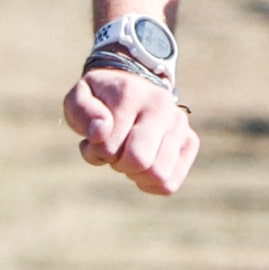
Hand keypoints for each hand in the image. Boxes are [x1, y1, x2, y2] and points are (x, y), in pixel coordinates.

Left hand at [63, 64, 200, 195]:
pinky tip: (141, 168)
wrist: (131, 85)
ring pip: (159, 176)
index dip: (95, 151)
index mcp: (131, 93)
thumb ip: (82, 112)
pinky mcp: (189, 141)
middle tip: (113, 152)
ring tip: (128, 157)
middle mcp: (161, 106)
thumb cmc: (101, 100)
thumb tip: (101, 131)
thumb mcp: (79, 98)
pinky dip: (150, 184)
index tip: (95, 140)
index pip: (110, 146)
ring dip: (135, 175)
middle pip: (140, 162)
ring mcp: (179, 124)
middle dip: (118, 164)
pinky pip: (169, 184)